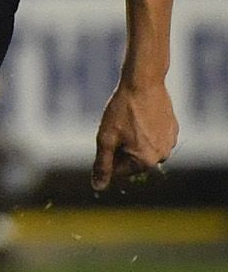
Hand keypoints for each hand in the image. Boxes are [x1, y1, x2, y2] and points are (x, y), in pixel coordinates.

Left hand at [92, 79, 176, 193]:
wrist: (144, 84)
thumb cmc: (122, 111)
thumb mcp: (106, 139)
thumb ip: (102, 165)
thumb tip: (98, 187)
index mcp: (146, 161)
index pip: (118, 170)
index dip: (107, 154)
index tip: (108, 136)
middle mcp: (163, 156)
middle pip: (131, 160)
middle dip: (120, 147)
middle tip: (119, 126)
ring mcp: (170, 142)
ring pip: (141, 148)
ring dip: (132, 139)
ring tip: (130, 120)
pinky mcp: (173, 130)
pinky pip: (152, 137)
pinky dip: (144, 130)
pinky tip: (140, 115)